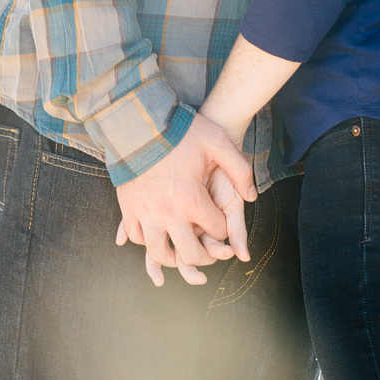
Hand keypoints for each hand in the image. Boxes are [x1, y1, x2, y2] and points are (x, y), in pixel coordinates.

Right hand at [113, 113, 253, 286]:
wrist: (140, 122)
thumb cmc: (181, 132)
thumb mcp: (218, 142)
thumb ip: (240, 169)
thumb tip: (251, 196)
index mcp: (192, 199)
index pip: (216, 231)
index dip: (222, 228)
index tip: (220, 221)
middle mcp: (168, 212)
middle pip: (190, 254)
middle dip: (204, 257)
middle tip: (208, 251)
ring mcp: (145, 213)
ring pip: (159, 253)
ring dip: (174, 257)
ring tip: (182, 252)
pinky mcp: (128, 207)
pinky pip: (136, 236)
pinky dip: (148, 241)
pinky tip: (158, 235)